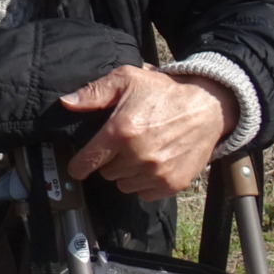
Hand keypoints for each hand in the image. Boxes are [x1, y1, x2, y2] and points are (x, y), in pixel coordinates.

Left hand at [61, 64, 234, 199]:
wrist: (206, 108)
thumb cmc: (164, 92)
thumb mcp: (126, 79)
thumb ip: (94, 92)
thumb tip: (66, 103)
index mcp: (121, 131)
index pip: (88, 160)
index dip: (78, 166)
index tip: (76, 167)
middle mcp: (138, 155)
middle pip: (106, 172)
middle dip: (108, 161)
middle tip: (120, 145)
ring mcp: (157, 172)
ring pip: (124, 185)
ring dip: (125, 173)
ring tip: (136, 153)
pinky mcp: (173, 183)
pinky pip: (145, 193)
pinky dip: (144, 183)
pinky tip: (150, 165)